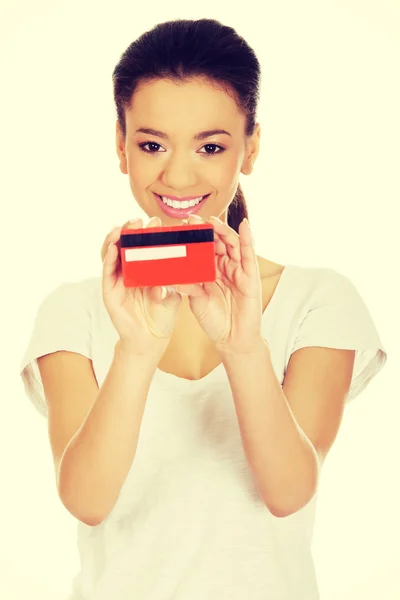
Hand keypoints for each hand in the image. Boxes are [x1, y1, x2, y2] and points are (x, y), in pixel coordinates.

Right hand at [101, 217, 182, 357]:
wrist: (150, 339)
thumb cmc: (163, 316)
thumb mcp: (173, 297)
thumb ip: (174, 286)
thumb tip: (172, 275)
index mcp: (146, 267)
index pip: (146, 245)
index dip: (149, 232)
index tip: (158, 221)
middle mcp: (130, 269)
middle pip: (128, 244)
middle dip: (132, 230)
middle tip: (139, 220)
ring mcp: (118, 278)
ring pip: (113, 252)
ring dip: (116, 239)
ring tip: (122, 229)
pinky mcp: (110, 289)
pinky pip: (107, 270)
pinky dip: (109, 257)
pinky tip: (113, 248)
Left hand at [175, 215, 262, 353]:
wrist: (232, 339)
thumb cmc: (215, 321)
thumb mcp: (198, 302)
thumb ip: (190, 288)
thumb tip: (174, 277)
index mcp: (210, 271)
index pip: (201, 248)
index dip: (193, 237)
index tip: (180, 227)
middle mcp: (224, 267)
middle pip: (216, 241)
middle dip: (206, 229)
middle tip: (192, 220)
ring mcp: (238, 270)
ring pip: (231, 244)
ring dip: (222, 230)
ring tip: (212, 221)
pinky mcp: (251, 276)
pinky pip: (249, 253)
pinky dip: (247, 238)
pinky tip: (244, 225)